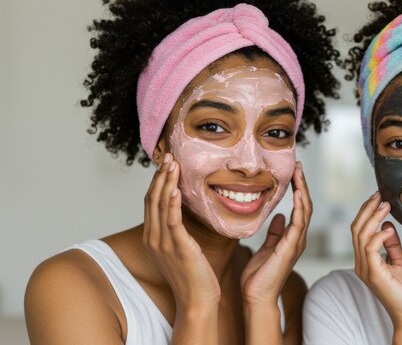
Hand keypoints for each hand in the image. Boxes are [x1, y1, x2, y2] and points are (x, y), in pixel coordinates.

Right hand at [142, 153, 220, 309]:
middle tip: (170, 156)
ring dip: (166, 183)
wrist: (196, 300)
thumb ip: (177, 230)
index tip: (166, 164)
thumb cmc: (193, 275)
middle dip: (160, 176)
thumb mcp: (180, 248)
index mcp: (152, 237)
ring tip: (173, 164)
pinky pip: (173, 221)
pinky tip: (175, 189)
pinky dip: (172, 203)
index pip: (151, 202)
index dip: (157, 181)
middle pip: (152, 199)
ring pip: (160, 206)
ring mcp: (163, 243)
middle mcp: (153, 238)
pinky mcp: (177, 247)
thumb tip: (182, 212)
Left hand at [240, 162, 311, 306]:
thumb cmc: (258, 276)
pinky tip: (298, 193)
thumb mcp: (265, 248)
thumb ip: (274, 232)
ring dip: (303, 190)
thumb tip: (278, 216)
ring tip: (298, 172)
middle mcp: (298, 239)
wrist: (255, 296)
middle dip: (302, 184)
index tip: (293, 172)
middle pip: (306, 205)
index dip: (298, 189)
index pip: (299, 208)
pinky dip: (300, 206)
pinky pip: (299, 223)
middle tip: (298, 165)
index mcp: (291, 238)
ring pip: (306, 211)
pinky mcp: (290, 248)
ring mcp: (296, 243)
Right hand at [351, 192, 401, 336]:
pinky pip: (370, 250)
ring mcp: (366, 270)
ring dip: (373, 218)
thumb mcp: (401, 262)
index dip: (367, 212)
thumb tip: (387, 226)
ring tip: (386, 205)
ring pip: (361, 236)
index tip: (379, 198)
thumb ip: (392, 246)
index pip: (359, 231)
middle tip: (379, 195)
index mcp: (366, 261)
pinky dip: (377, 236)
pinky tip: (387, 229)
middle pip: (356, 229)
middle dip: (367, 210)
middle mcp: (361, 264)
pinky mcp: (375, 276)